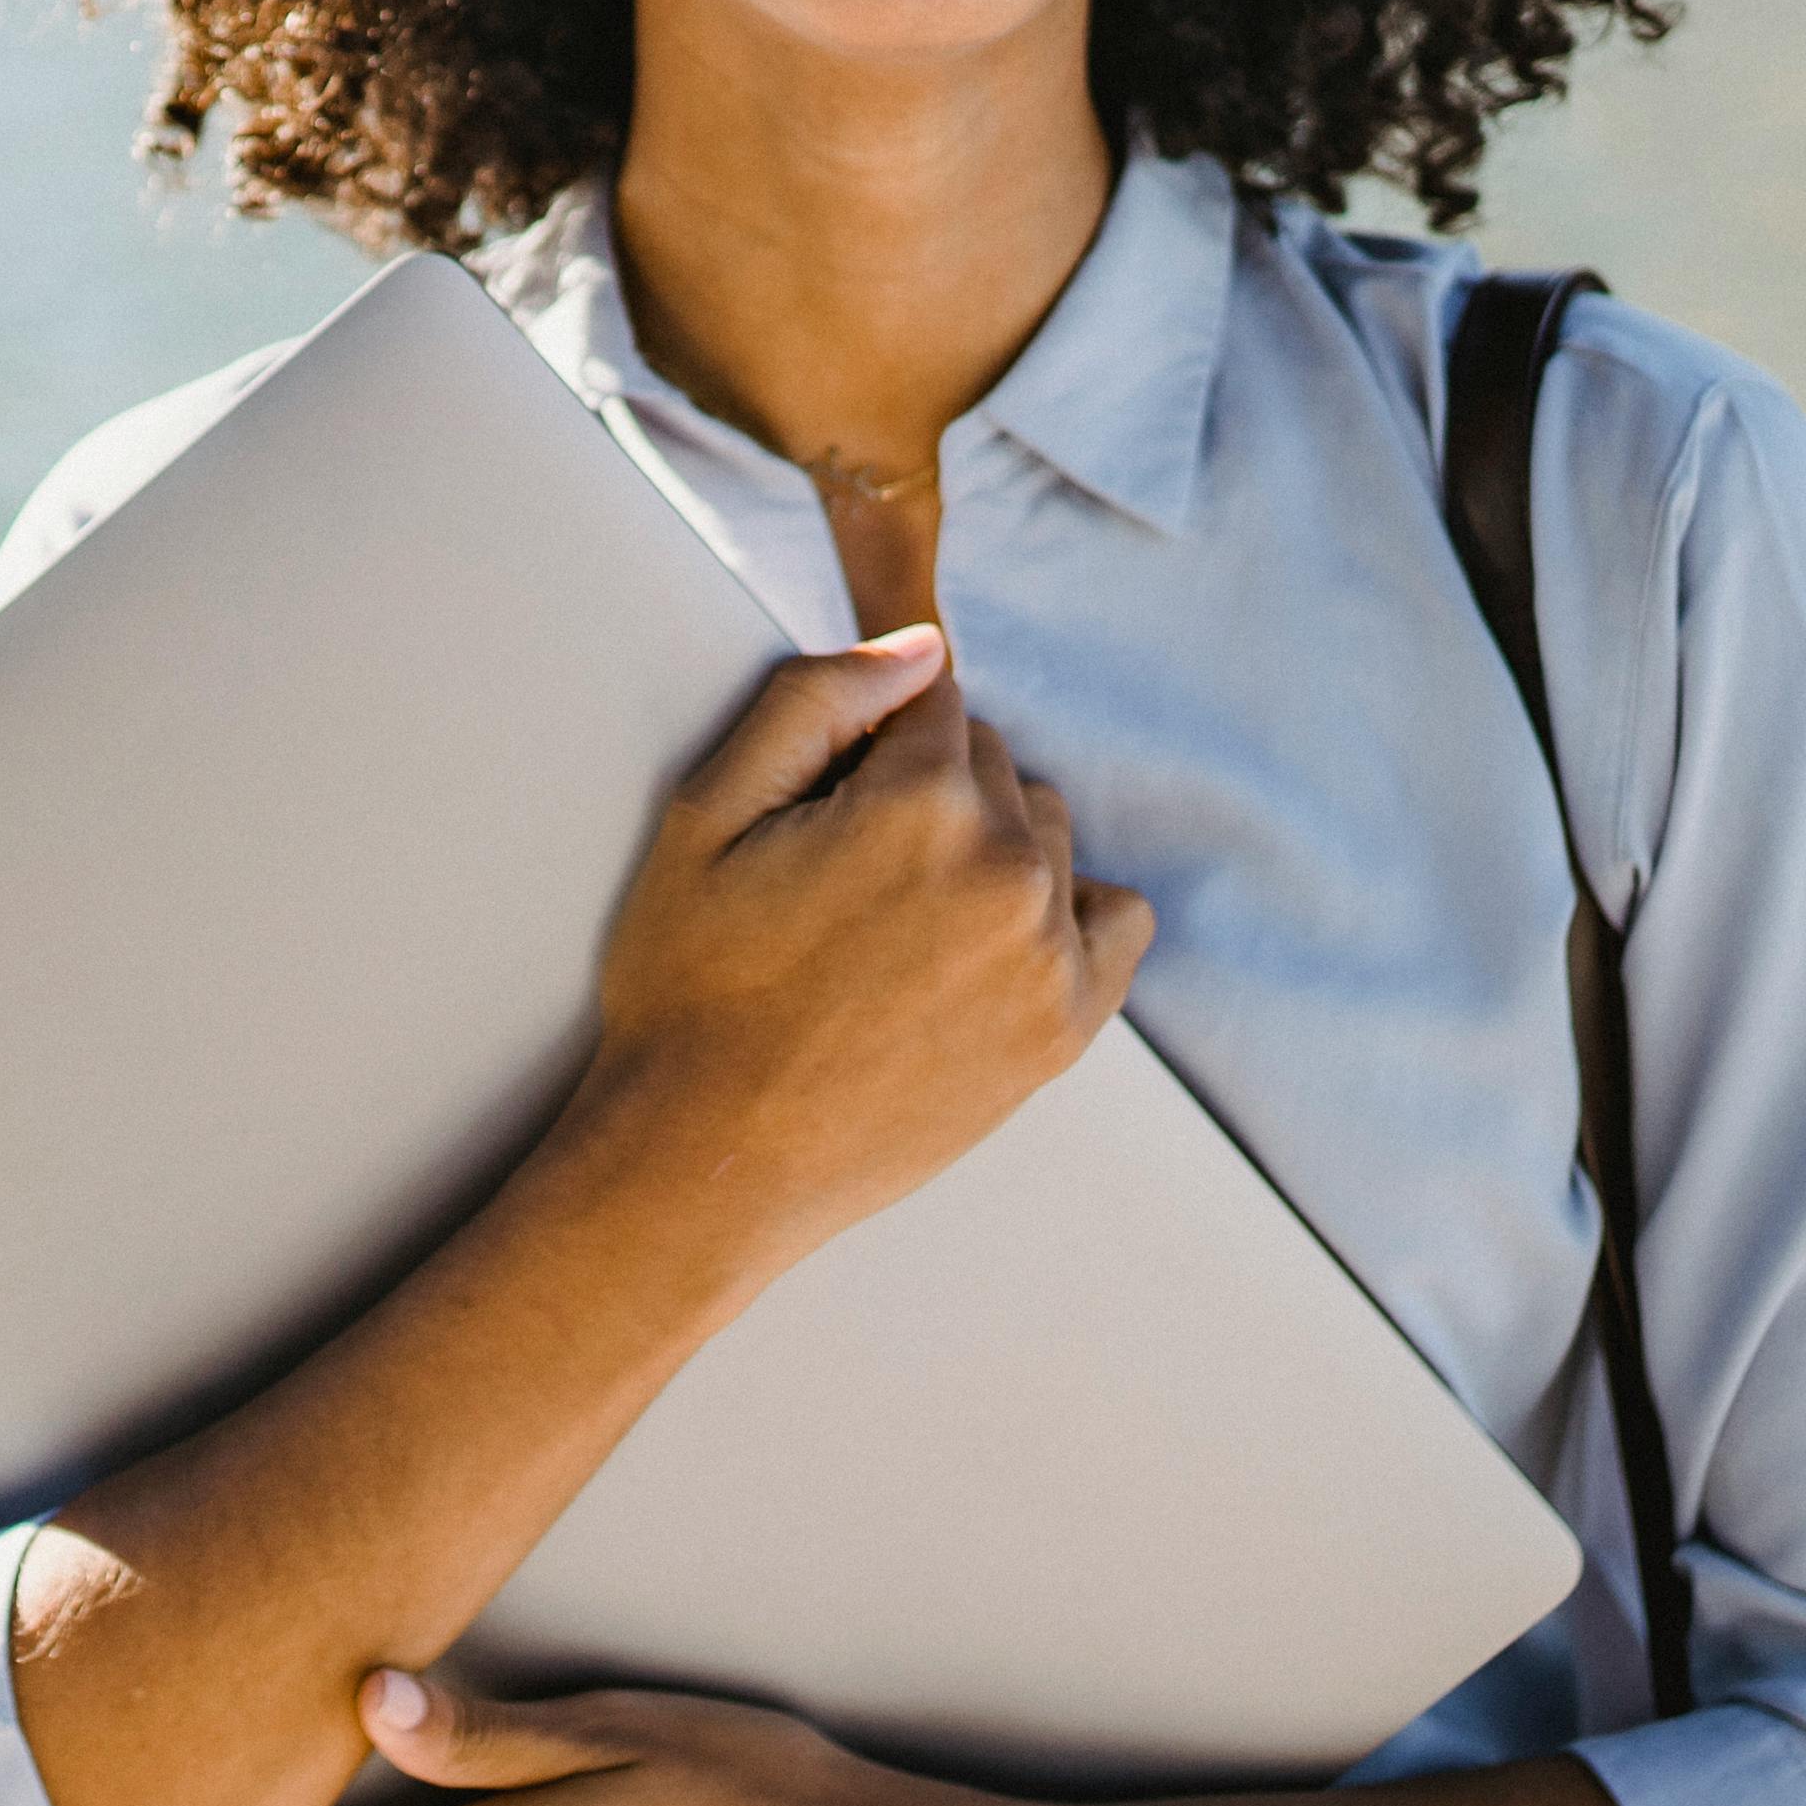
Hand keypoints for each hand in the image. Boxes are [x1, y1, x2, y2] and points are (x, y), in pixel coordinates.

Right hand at [582, 625, 1152, 1276]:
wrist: (709, 1159)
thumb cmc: (691, 987)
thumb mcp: (706, 815)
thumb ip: (815, 699)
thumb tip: (923, 647)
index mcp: (921, 801)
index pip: (932, 700)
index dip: (869, 745)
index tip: (826, 806)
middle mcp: (1007, 866)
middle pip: (993, 763)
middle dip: (930, 791)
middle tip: (846, 876)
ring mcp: (1048, 951)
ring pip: (1046, 832)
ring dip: (990, 849)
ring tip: (902, 923)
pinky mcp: (1065, 1026)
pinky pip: (1114, 921)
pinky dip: (1067, 915)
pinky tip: (992, 944)